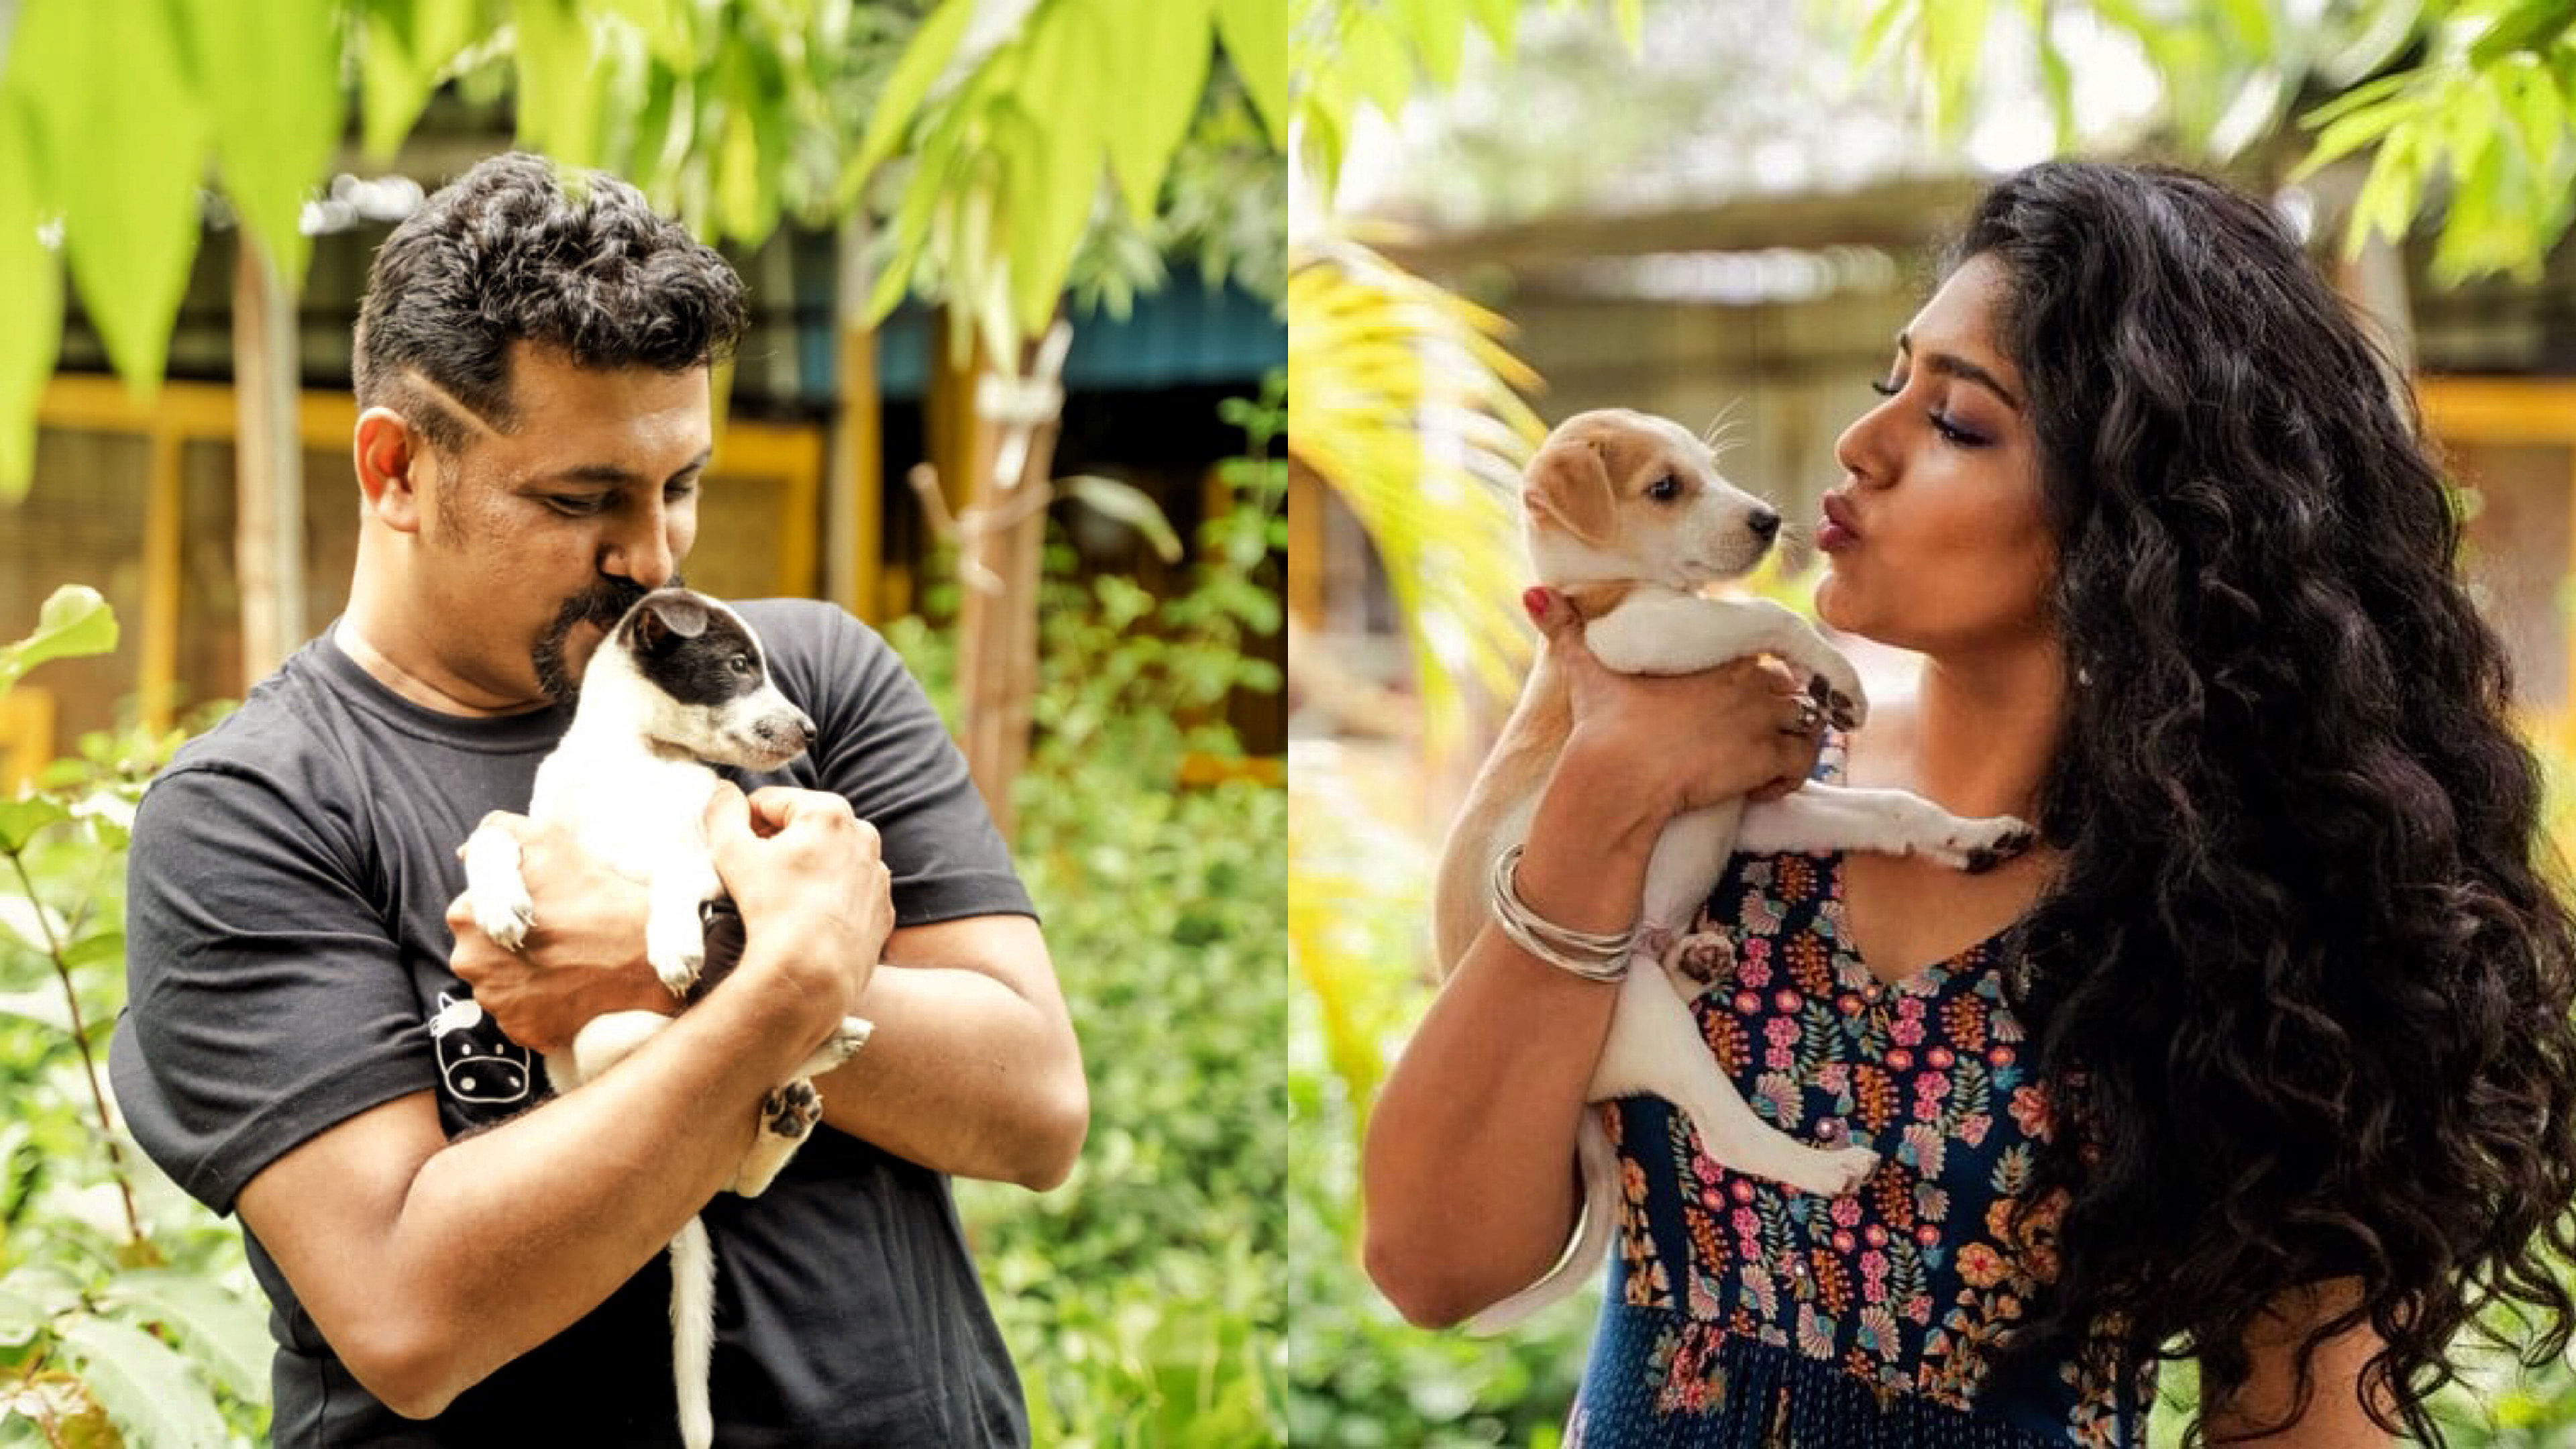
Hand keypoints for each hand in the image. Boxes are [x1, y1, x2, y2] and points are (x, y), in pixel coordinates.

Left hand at [447, 816, 670, 1053]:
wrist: (650, 957)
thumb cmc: (598, 895)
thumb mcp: (548, 841)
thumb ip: (497, 833)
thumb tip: (467, 853)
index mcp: (466, 916)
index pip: (474, 907)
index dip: (510, 903)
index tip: (544, 905)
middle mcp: (469, 963)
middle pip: (482, 947)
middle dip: (511, 941)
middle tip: (557, 933)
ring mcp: (496, 1003)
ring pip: (502, 983)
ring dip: (526, 973)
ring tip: (568, 961)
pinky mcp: (523, 1032)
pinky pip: (524, 1015)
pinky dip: (542, 1004)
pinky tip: (571, 988)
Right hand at [702, 783, 891, 1044]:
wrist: (813, 973)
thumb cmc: (772, 908)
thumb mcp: (732, 852)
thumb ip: (722, 812)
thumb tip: (723, 792)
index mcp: (830, 812)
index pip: (772, 802)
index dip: (744, 823)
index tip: (733, 851)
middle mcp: (864, 835)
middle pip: (804, 828)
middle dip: (776, 845)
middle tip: (753, 877)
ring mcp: (878, 874)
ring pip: (828, 860)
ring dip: (803, 871)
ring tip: (780, 900)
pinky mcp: (883, 909)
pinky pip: (847, 893)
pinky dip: (828, 899)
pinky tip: (807, 920)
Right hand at [1527, 586, 1824, 822]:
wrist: (1616, 777)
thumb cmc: (1603, 724)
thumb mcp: (1584, 670)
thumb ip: (1564, 628)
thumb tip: (1532, 592)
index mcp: (1715, 655)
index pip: (1765, 654)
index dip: (1759, 679)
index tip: (1737, 703)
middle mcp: (1747, 680)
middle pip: (1794, 687)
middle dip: (1781, 711)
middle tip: (1750, 738)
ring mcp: (1761, 718)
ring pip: (1809, 723)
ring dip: (1792, 744)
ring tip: (1760, 764)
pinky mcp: (1766, 758)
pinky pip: (1803, 763)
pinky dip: (1788, 777)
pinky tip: (1758, 788)